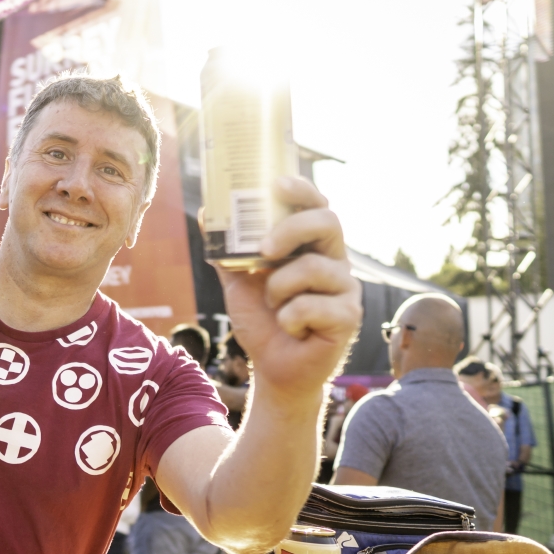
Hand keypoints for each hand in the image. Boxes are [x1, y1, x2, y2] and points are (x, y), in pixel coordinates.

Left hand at [214, 176, 361, 402]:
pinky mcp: (348, 317)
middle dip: (291, 229)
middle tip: (263, 248)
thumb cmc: (263, 320)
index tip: (276, 184)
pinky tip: (291, 329)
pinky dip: (289, 318)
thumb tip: (206, 216)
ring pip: (314, 268)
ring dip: (279, 288)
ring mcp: (345, 288)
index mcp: (311, 246)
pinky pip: (312, 306)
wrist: (273, 368)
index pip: (316, 206)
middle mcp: (334, 261)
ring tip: (273, 305)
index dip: (301, 190)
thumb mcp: (238, 281)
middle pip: (327, 222)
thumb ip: (227, 251)